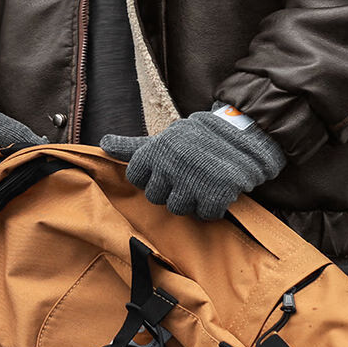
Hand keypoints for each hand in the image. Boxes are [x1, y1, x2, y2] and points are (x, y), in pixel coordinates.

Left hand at [100, 101, 285, 219]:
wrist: (245, 132)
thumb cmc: (198, 138)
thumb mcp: (163, 139)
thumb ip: (132, 147)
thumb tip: (102, 144)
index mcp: (155, 150)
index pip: (137, 178)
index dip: (153, 176)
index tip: (169, 166)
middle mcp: (169, 164)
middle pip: (157, 198)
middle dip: (173, 189)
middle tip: (190, 172)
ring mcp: (192, 180)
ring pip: (179, 209)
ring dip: (193, 199)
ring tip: (205, 178)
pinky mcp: (215, 193)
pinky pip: (206, 214)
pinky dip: (214, 205)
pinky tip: (220, 187)